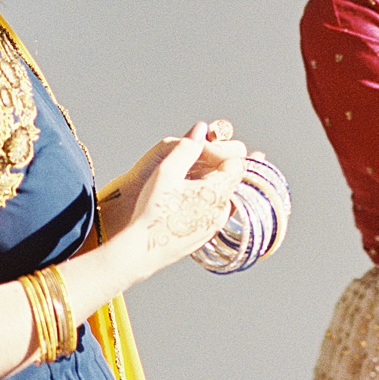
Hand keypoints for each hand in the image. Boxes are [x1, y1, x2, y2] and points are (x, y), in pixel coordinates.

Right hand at [122, 122, 244, 271]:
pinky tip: (193, 199)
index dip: (224, 152)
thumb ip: (187, 148)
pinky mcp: (203, 239)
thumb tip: (202, 128)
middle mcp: (222, 212)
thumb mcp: (167, 171)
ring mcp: (214, 228)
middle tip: (213, 155)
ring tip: (203, 175)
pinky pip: (213, 215)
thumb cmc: (152, 211)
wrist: (141, 251)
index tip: (207, 148)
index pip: (236, 165)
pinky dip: (209, 202)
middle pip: (233, 183)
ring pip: (224, 200)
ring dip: (216, 185)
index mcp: (218, 193)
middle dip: (224, 167)